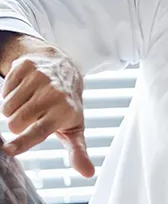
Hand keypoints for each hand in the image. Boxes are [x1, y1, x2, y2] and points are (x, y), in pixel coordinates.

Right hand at [0, 45, 93, 177]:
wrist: (65, 68)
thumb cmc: (67, 104)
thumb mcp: (75, 127)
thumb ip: (78, 151)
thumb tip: (88, 173)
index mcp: (64, 112)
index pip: (39, 131)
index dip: (23, 142)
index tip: (8, 150)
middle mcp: (53, 94)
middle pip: (14, 123)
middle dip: (18, 123)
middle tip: (34, 115)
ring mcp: (39, 77)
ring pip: (6, 108)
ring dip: (13, 108)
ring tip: (31, 101)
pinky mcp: (26, 66)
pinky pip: (4, 89)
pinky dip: (10, 92)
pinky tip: (26, 88)